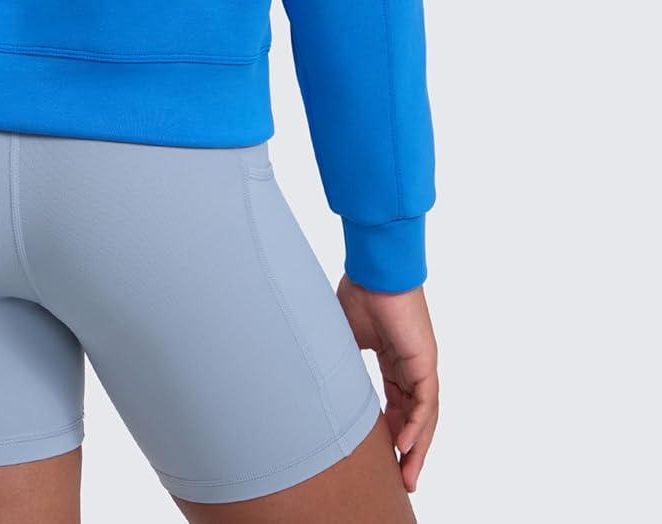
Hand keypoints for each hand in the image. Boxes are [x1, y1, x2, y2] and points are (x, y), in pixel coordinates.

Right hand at [336, 274, 438, 492]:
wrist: (374, 268)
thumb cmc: (359, 291)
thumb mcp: (344, 336)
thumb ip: (341, 361)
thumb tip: (321, 378)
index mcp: (394, 359)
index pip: (397, 404)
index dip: (391, 432)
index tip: (382, 456)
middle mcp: (411, 365)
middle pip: (414, 416)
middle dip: (409, 450)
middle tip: (403, 479)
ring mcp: (421, 364)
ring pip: (424, 415)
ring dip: (417, 447)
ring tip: (408, 475)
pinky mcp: (425, 360)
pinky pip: (425, 401)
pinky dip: (417, 425)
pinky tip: (406, 446)